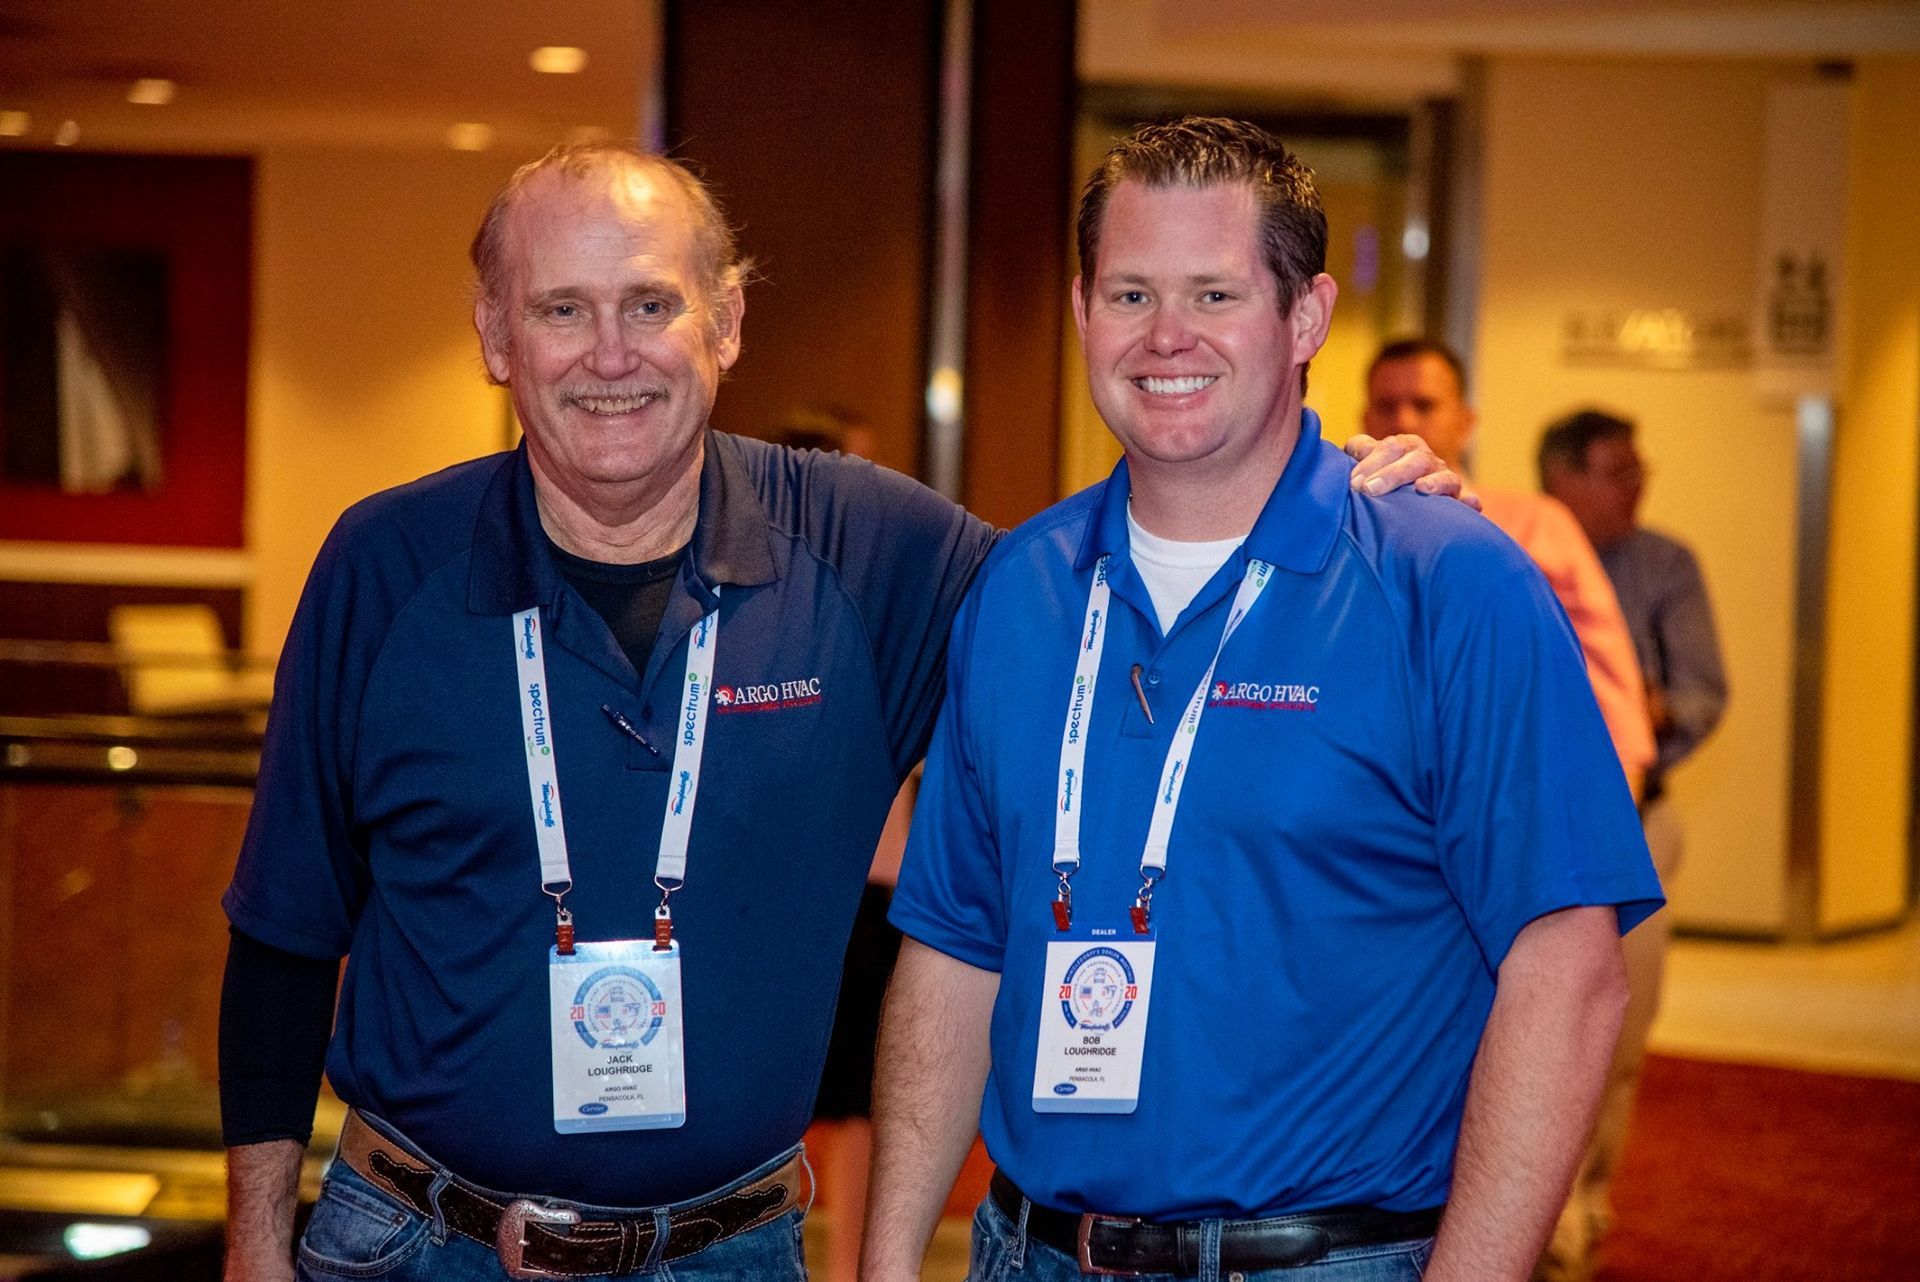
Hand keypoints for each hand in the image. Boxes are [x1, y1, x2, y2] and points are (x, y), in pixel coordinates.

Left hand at [1344, 433, 1479, 510]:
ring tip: (1421, 488)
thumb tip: (1352, 448)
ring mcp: (1446, 481)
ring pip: (1447, 478)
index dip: (1373, 461)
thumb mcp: (1368, 461)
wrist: (1398, 498)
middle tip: (1368, 490)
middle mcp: (1428, 461)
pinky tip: (1470, 503)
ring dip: (1435, 482)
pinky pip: (1468, 503)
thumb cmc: (1378, 477)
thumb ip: (1360, 451)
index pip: (1393, 447)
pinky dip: (1470, 502)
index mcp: (1407, 447)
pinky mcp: (1458, 503)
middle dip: (1392, 474)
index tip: (1353, 482)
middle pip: (1416, 461)